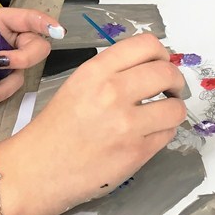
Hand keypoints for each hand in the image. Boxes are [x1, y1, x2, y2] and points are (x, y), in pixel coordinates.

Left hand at [0, 8, 61, 107]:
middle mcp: (10, 40)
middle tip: (0, 64)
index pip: (28, 18)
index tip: (57, 31)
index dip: (45, 23)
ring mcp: (9, 61)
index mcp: (0, 20)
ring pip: (21, 75)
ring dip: (4, 89)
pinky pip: (5, 90)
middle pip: (36, 48)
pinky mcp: (1, 79)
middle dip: (25, 59)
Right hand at [11, 34, 185, 209]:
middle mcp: (112, 92)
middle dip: (174, 80)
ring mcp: (126, 124)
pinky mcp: (136, 153)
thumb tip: (149, 66)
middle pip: (166, 72)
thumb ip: (111, 72)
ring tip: (162, 113)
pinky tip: (149, 133)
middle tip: (169, 87)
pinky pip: (168, 134)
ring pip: (175, 107)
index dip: (161, 53)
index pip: (146, 46)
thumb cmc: (55, 128)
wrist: (39, 168)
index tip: (161, 62)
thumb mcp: (78, 85)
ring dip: (173, 108)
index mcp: (95, 71)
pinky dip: (163, 131)